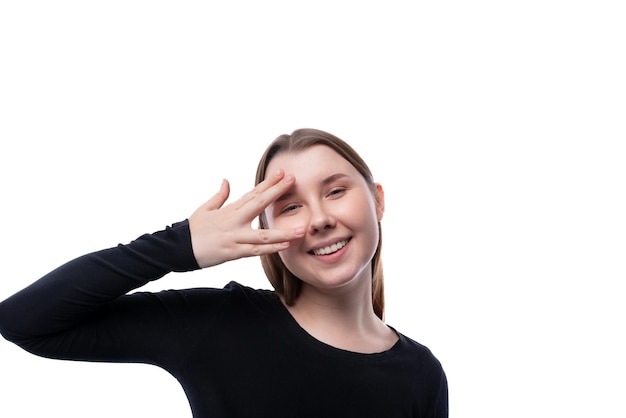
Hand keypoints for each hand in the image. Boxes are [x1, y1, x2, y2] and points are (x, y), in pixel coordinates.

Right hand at [188, 169, 304, 267]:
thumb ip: (219, 196)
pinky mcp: (233, 252)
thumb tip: (226, 181)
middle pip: (259, 204)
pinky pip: (255, 251)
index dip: (268, 183)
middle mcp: (234, 221)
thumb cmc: (192, 230)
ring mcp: (234, 237)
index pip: (252, 193)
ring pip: (263, 234)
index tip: (282, 173)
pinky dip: (271, 249)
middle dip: (276, 191)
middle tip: (293, 180)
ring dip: (283, 231)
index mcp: (230, 209)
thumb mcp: (204, 209)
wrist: (178, 248)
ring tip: (302, 228)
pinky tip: (285, 246)